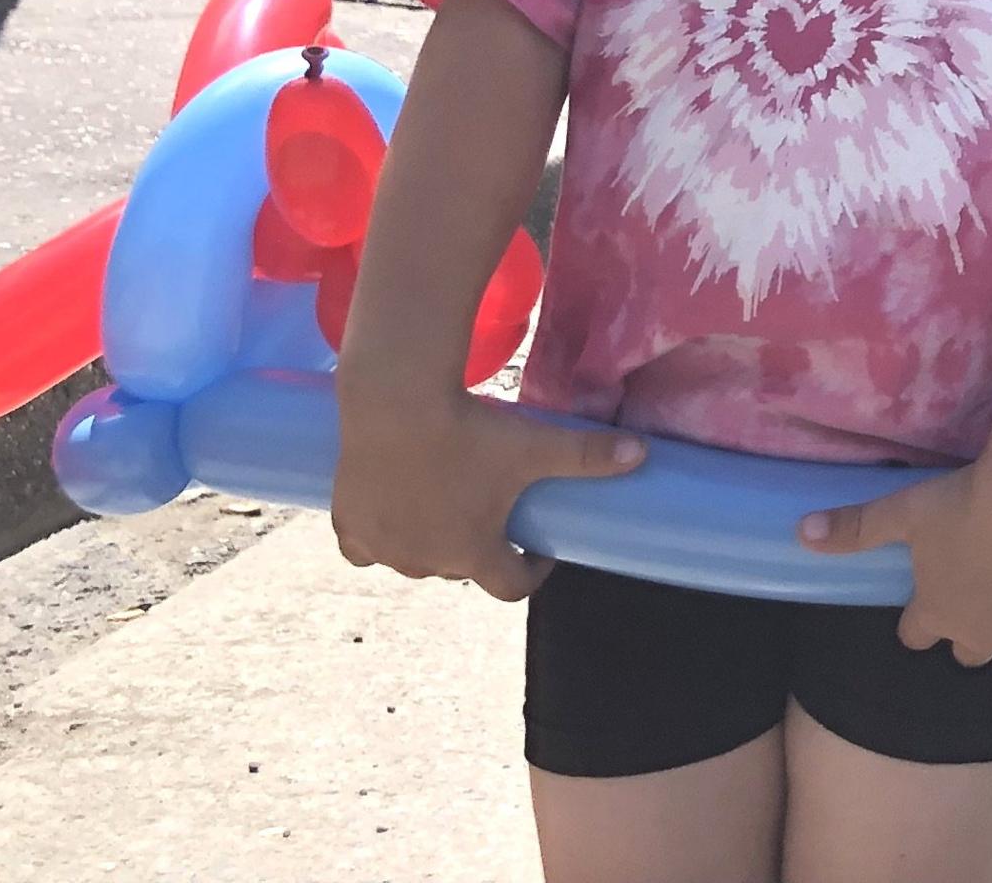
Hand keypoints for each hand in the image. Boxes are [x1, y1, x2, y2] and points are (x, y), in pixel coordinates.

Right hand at [332, 385, 643, 602]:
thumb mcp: (535, 445)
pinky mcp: (349, 524)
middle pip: (460, 570)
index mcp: (473, 554)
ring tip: (446, 509)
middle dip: (479, 549)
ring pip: (410, 560)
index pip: (511, 588)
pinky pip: (362, 549)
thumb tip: (642, 453)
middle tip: (492, 511)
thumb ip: (589, 455)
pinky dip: (376, 539)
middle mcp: (424, 562)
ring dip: (429, 545)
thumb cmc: (470, 431)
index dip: (532, 570)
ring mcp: (381, 548)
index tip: (541, 548)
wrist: (395, 404)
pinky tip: (389, 518)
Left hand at [801, 460, 991, 664]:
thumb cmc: (960, 502)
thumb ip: (853, 528)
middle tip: (982, 588)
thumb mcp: (901, 511)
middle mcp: (978, 635)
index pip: (917, 636)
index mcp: (935, 614)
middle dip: (971, 628)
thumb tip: (799, 533)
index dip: (922, 616)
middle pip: (969, 653)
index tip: (931, 593)